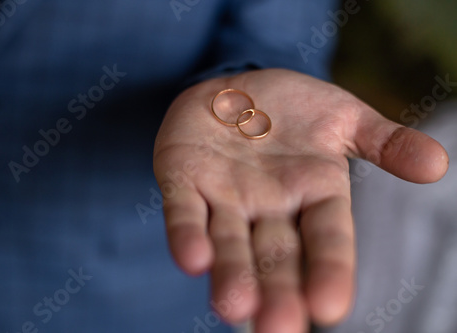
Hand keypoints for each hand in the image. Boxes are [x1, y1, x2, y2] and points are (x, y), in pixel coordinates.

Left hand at [153, 69, 447, 331]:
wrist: (238, 90)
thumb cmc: (294, 109)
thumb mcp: (344, 117)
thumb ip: (385, 142)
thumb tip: (438, 165)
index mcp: (314, 195)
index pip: (327, 240)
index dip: (329, 271)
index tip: (329, 308)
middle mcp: (270, 207)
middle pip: (276, 255)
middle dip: (277, 291)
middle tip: (277, 327)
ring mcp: (224, 197)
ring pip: (228, 243)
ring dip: (230, 274)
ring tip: (232, 307)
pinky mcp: (184, 180)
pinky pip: (184, 211)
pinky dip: (186, 234)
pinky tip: (191, 259)